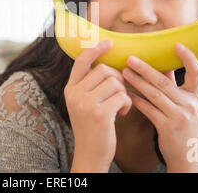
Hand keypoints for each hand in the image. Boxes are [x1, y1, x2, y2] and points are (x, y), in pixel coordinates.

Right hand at [66, 39, 131, 172]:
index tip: (109, 42)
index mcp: (70, 89)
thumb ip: (90, 85)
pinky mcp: (99, 114)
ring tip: (121, 105)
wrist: (90, 155)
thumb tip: (109, 64)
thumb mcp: (83, 103)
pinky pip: (121, 96)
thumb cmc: (92, 127)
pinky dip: (127, 103)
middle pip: (104, 69)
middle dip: (118, 79)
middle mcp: (74, 94)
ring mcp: (85, 103)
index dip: (96, 49)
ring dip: (124, 93)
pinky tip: (123, 113)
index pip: (82, 61)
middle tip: (119, 93)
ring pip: (115, 82)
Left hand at [122, 42, 197, 171]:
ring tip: (123, 73)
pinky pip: (149, 110)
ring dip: (137, 83)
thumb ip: (175, 87)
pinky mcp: (168, 127)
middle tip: (130, 58)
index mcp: (195, 96)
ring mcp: (180, 116)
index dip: (188, 57)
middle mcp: (190, 104)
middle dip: (145, 68)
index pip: (196, 72)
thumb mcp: (185, 105)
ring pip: (154, 94)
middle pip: (164, 82)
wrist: (188, 157)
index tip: (177, 44)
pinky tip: (127, 94)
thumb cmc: (183, 126)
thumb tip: (165, 66)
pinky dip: (137, 101)